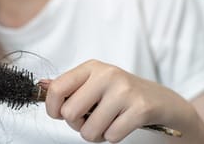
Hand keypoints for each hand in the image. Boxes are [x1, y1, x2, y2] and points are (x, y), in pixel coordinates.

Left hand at [44, 60, 193, 142]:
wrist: (163, 101)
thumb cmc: (123, 93)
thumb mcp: (95, 82)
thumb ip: (69, 86)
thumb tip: (40, 87)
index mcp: (92, 67)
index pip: (57, 88)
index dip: (52, 108)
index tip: (59, 114)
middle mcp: (107, 75)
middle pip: (70, 112)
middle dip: (76, 125)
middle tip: (89, 120)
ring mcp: (124, 91)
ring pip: (89, 129)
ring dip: (96, 134)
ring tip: (107, 123)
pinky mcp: (140, 108)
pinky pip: (111, 136)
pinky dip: (113, 137)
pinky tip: (122, 124)